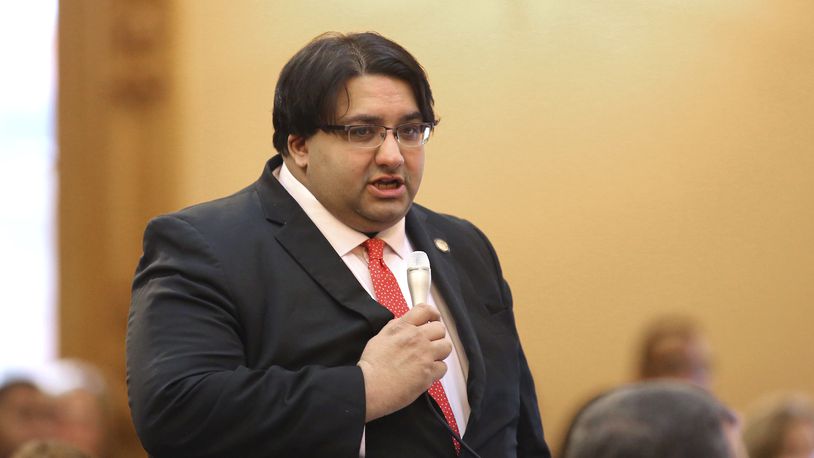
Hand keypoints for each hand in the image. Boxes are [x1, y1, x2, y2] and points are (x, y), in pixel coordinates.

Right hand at [357, 303, 451, 421]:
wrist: (370, 386)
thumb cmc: (371, 365)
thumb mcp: (380, 337)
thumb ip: (395, 328)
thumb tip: (405, 325)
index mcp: (403, 327)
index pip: (425, 310)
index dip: (433, 314)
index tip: (433, 320)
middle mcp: (416, 338)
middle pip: (440, 329)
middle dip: (436, 336)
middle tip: (430, 344)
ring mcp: (424, 355)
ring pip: (446, 347)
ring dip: (440, 353)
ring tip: (429, 359)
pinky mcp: (429, 372)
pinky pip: (443, 367)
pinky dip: (437, 371)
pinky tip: (426, 373)